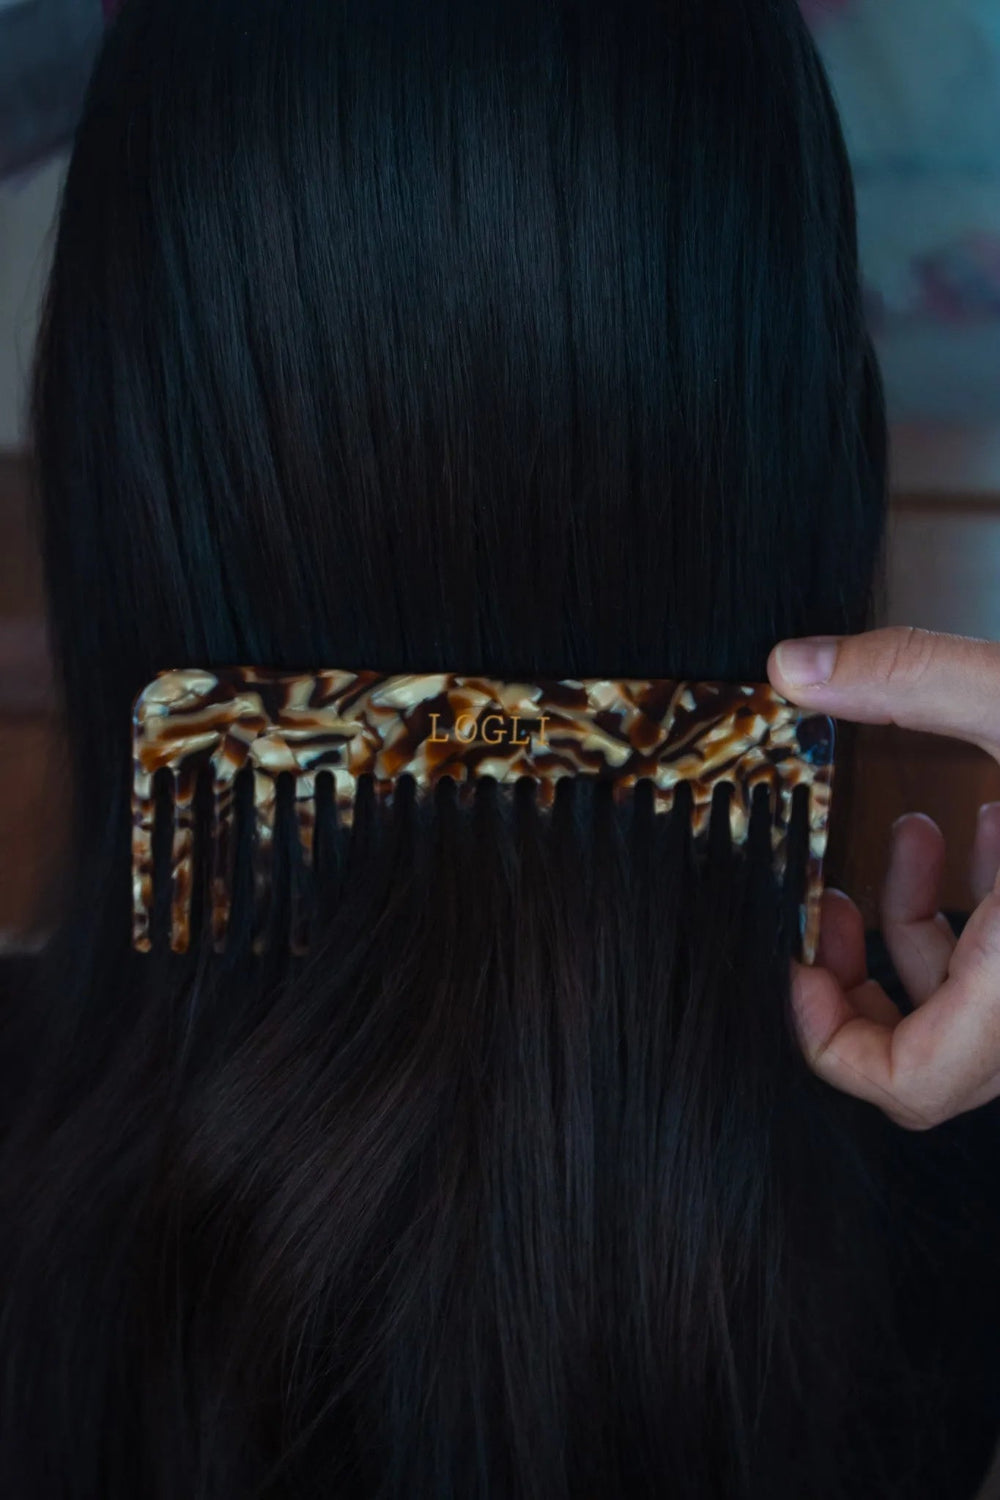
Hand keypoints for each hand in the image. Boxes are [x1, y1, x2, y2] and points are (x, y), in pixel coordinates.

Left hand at [767, 626, 999, 1129]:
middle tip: (829, 901)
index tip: (793, 964)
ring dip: (925, 917)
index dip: (827, 1040)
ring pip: (978, 1000)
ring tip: (912, 826)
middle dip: (867, 967)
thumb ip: (912, 677)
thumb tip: (791, 666)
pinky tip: (991, 824)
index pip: (908, 1082)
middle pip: (933, 1049)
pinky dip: (988, 905)